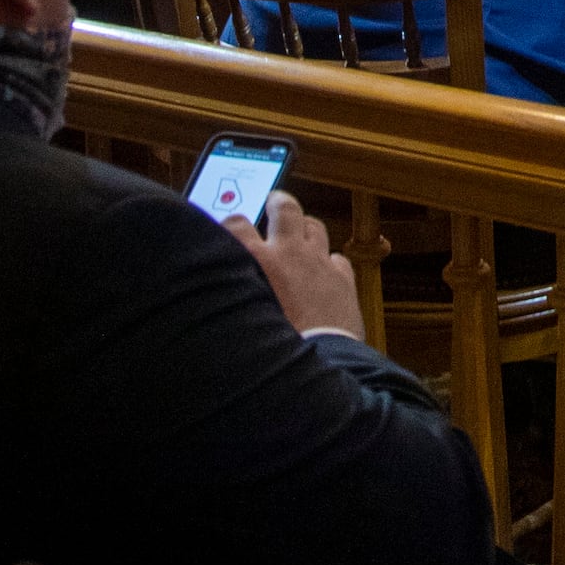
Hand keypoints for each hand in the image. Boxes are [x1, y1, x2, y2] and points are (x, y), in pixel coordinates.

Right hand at [225, 191, 364, 339]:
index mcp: (257, 262)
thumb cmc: (270, 348)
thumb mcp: (240, 317)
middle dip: (278, 201)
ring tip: (301, 231)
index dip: (232, 223)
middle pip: (285, 209)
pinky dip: (330, 262)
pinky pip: (338, 259)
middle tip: (274, 201)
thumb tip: (221, 298)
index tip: (230, 228)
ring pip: (315, 227)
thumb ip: (232, 296)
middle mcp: (289, 254)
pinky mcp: (343, 280)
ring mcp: (319, 264)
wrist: (318, 363)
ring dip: (306, 227)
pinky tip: (325, 271)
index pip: (236, 225)